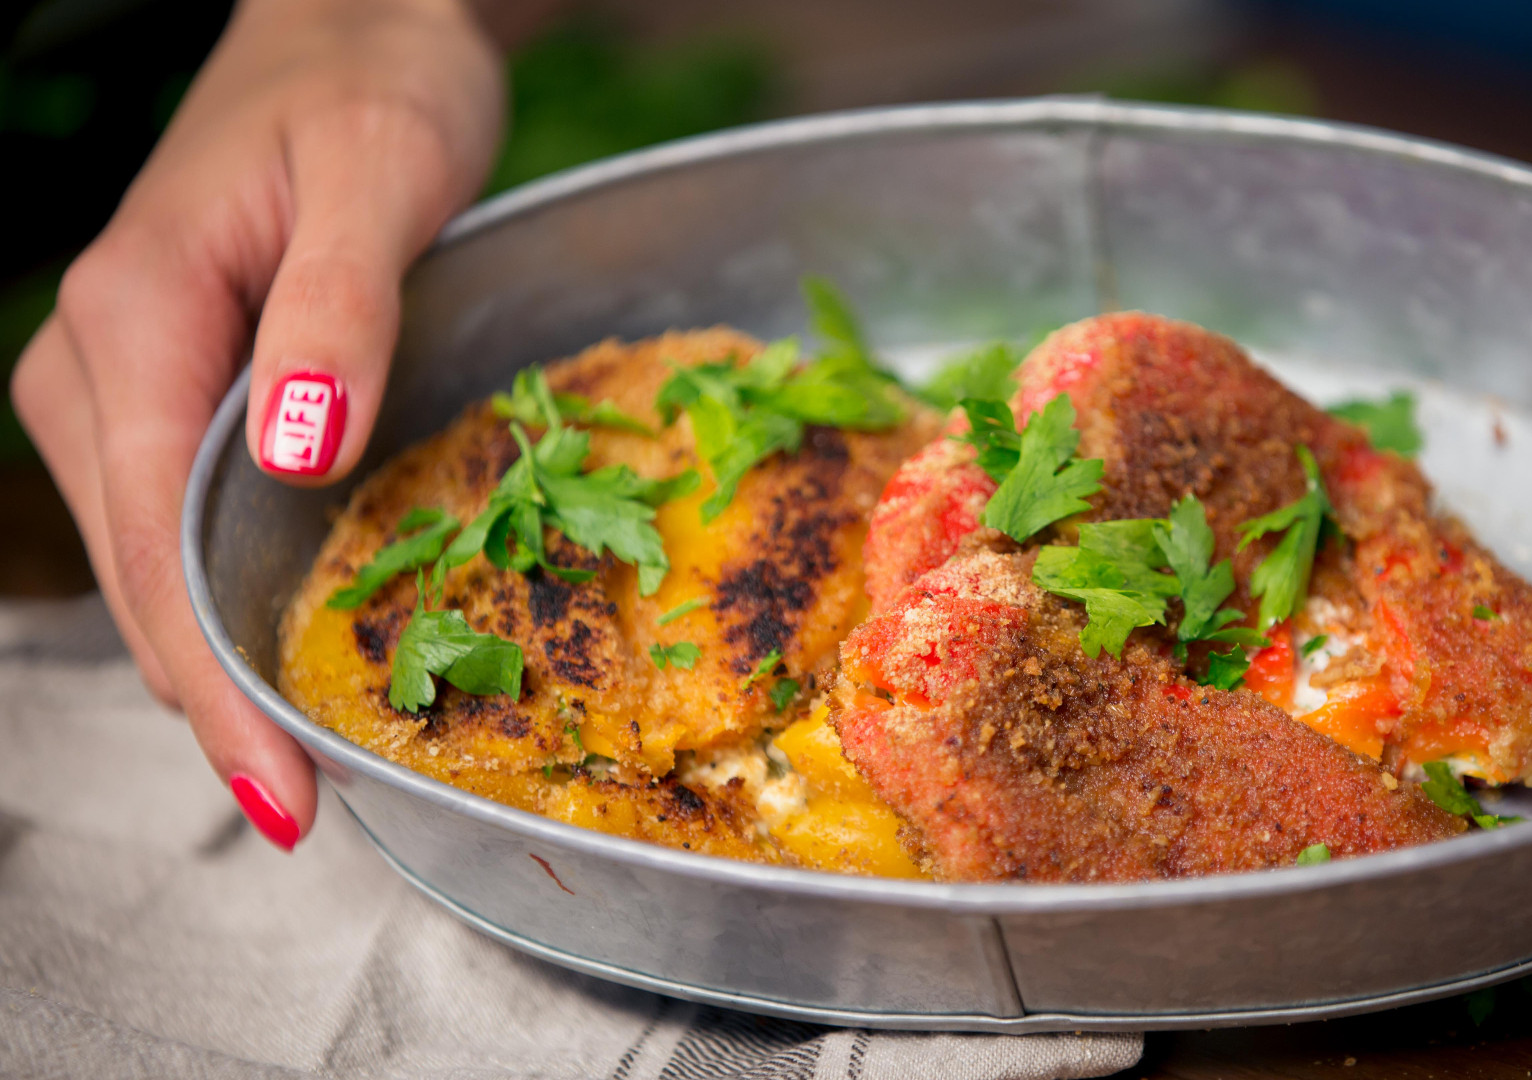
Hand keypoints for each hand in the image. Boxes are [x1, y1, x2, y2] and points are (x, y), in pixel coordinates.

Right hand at [9, 0, 502, 849]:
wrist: (359, 31)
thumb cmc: (371, 88)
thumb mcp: (378, 182)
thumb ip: (335, 317)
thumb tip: (294, 457)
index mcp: (132, 319)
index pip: (156, 544)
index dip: (214, 682)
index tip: (279, 790)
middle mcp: (99, 368)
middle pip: (145, 576)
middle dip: (218, 697)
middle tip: (307, 806)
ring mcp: (124, 387)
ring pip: (160, 561)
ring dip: (225, 656)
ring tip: (313, 753)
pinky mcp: (169, 395)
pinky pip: (185, 523)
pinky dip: (234, 596)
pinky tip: (292, 648)